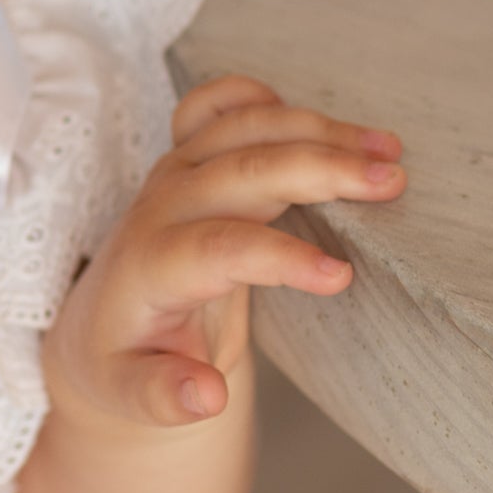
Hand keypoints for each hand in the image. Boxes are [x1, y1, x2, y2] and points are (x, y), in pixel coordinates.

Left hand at [39, 74, 404, 433]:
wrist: (98, 325)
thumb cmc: (123, 361)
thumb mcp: (130, 396)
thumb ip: (161, 396)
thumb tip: (205, 395)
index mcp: (151, 265)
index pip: (217, 247)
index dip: (278, 257)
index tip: (342, 278)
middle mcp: (160, 206)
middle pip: (241, 169)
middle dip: (317, 168)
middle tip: (394, 184)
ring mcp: (173, 173)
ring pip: (241, 128)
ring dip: (315, 130)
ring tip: (389, 153)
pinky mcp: (184, 157)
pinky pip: (213, 105)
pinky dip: (259, 96)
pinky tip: (314, 115)